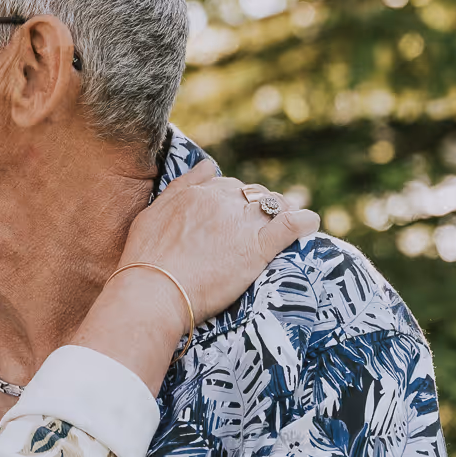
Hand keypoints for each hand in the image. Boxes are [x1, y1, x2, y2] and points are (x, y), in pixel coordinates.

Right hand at [112, 159, 319, 324]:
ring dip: (283, 213)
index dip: (239, 201)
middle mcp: (222, 201)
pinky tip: (310, 225)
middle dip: (261, 207)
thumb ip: (181, 187)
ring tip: (287, 226)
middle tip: (262, 227)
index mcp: (198, 193)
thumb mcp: (152, 214)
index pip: (230, 186)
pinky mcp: (258, 248)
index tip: (240, 216)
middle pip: (255, 194)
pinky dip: (305, 222)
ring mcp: (242, 223)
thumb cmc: (145, 260)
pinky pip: (292, 225)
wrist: (153, 292)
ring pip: (276, 205)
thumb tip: (206, 165)